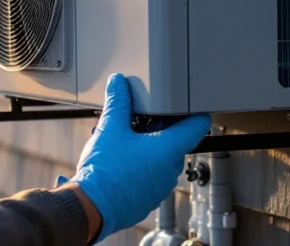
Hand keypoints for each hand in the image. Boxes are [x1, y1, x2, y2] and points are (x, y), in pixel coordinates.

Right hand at [70, 73, 210, 241]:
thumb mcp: (111, 127)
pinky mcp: (147, 198)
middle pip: (176, 140)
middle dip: (161, 126)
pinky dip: (142, 163)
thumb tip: (118, 83)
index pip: (198, 126)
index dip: (195, 111)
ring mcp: (160, 187)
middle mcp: (170, 170)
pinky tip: (122, 157)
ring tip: (127, 135)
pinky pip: (151, 174)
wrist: (91, 206)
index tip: (191, 103)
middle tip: (144, 114)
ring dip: (149, 145)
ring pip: (162, 158)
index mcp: (169, 150)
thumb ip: (118, 102)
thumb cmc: (105, 170)